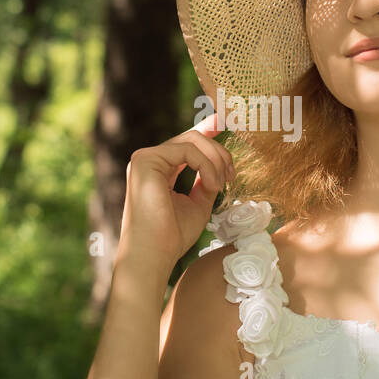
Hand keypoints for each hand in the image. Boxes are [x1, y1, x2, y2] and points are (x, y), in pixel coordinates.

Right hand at [117, 113, 235, 271]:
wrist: (153, 256)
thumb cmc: (172, 237)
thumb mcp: (197, 204)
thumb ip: (206, 182)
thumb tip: (220, 168)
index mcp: (159, 170)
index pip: (185, 143)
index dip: (206, 129)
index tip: (225, 122)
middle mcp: (149, 160)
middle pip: (192, 139)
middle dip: (219, 151)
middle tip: (233, 174)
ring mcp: (144, 159)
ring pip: (191, 141)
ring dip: (216, 160)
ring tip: (223, 184)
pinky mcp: (146, 161)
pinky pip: (187, 151)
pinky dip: (207, 165)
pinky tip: (214, 185)